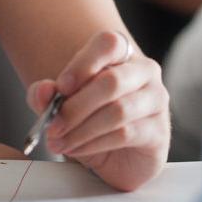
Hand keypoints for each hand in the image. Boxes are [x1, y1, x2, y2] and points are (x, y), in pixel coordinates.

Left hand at [26, 31, 168, 191]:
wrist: (118, 157)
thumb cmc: (90, 119)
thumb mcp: (61, 104)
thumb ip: (46, 94)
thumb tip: (43, 91)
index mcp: (122, 54)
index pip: (108, 44)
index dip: (83, 63)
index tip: (60, 87)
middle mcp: (144, 72)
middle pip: (111, 81)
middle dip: (76, 106)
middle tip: (52, 125)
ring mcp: (156, 101)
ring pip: (117, 111)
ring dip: (81, 129)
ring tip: (58, 141)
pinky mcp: (159, 132)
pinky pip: (124, 135)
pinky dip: (93, 144)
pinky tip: (75, 149)